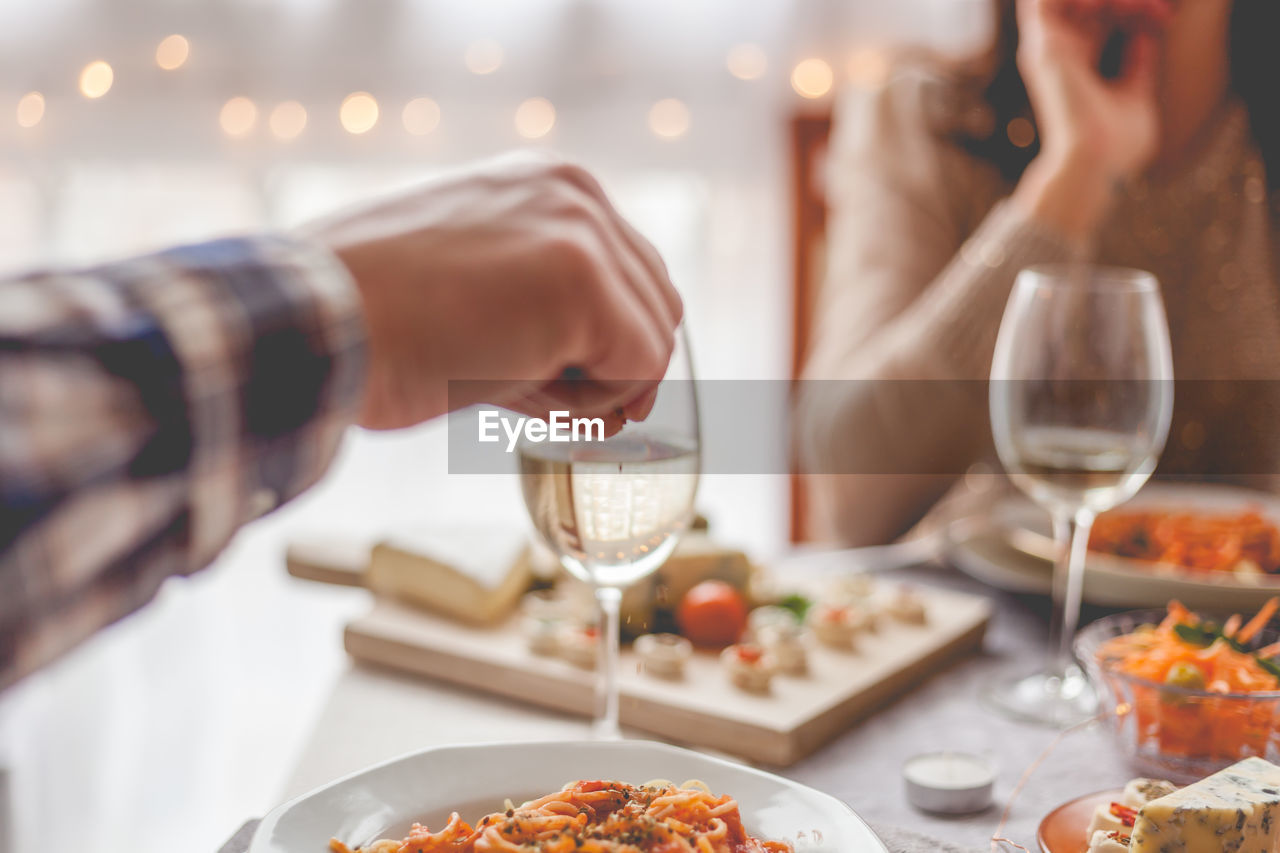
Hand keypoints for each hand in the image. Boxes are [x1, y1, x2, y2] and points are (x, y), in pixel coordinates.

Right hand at [307, 156, 681, 429]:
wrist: (317, 327)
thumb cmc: (375, 321)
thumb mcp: (475, 289)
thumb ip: (544, 304)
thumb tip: (616, 376)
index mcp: (546, 185)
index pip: (629, 274)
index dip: (608, 346)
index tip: (566, 389)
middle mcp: (574, 192)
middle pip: (656, 305)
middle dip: (614, 371)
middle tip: (552, 408)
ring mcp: (583, 230)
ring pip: (654, 339)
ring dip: (598, 391)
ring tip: (520, 395)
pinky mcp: (584, 280)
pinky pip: (640, 367)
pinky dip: (592, 406)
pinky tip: (521, 395)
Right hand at [1012, 0, 1169, 238]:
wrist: (1096, 165)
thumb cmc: (1116, 146)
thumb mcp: (1136, 94)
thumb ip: (1137, 64)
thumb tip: (1146, 35)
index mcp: (1077, 62)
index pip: (1099, 13)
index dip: (1133, 7)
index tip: (1164, 18)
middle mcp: (1058, 52)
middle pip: (1086, 1)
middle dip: (1125, 0)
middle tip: (1156, 10)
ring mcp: (1048, 47)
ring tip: (1134, 7)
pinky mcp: (1045, 48)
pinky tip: (1108, 7)